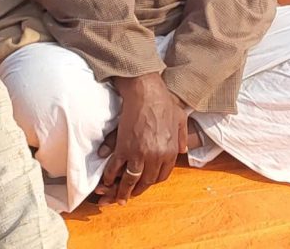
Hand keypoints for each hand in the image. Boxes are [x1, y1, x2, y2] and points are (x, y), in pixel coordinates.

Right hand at [99, 74, 189, 203]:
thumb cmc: (164, 103)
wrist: (146, 93)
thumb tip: (183, 150)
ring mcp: (139, 154)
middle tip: (130, 196)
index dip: (152, 182)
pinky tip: (107, 180)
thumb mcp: (180, 119)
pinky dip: (110, 177)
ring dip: (122, 191)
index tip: (145, 184)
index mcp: (170, 152)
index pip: (162, 176)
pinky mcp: (123, 148)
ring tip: (117, 197)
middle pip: (147, 181)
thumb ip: (182, 137)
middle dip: (137, 190)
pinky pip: (115, 169)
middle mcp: (156, 156)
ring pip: (131, 180)